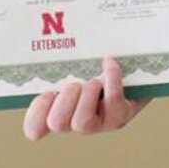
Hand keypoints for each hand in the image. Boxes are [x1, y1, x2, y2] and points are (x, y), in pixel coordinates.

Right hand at [23, 56, 149, 140]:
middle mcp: (75, 122)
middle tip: (74, 84)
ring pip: (82, 122)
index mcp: (58, 112)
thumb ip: (57, 63)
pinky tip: (109, 62)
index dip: (36, 114)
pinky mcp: (120, 115)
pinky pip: (112, 99)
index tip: (46, 92)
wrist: (134, 71)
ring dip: (86, 95)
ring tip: (94, 81)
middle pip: (57, 123)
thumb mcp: (73, 66)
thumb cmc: (95, 66)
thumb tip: (34, 38)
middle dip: (64, 99)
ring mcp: (99, 123)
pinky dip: (110, 77)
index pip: (35, 129)